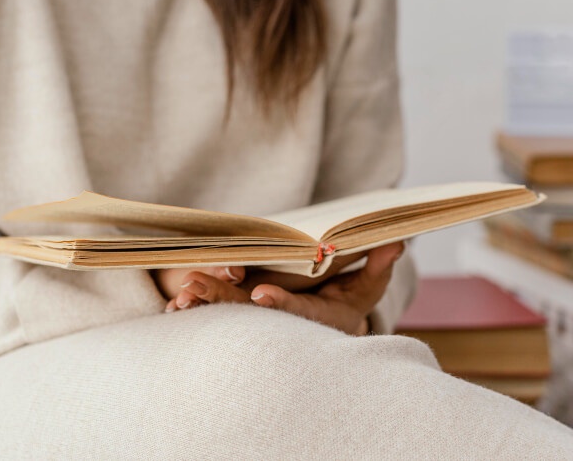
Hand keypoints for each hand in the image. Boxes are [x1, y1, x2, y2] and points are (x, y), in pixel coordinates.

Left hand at [152, 242, 404, 334]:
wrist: (322, 331)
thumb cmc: (347, 305)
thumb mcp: (368, 287)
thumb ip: (379, 267)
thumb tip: (396, 242)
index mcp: (317, 318)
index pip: (298, 313)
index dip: (280, 305)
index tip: (261, 295)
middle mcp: (286, 326)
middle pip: (252, 315)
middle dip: (224, 301)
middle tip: (197, 289)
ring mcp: (261, 324)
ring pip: (229, 314)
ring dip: (205, 302)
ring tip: (183, 291)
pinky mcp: (243, 316)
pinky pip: (217, 312)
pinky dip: (199, 305)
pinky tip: (177, 298)